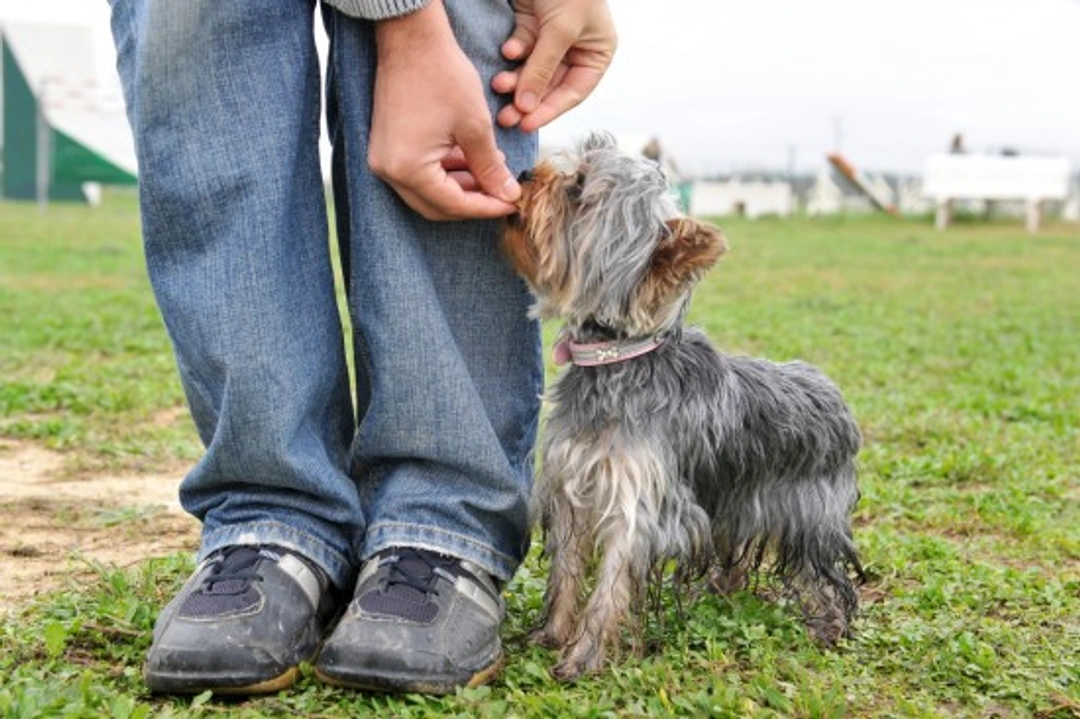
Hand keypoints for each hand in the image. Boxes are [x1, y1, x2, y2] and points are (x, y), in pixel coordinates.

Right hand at [370, 1, 520, 219]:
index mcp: (407, 168)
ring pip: (428, 191)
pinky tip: (472, 159)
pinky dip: (445, 172)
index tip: (513, 203)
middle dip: (473, 201)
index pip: (453, 205)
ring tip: (493, 170)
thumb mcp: (474, 126)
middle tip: (503, 192)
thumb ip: (490, 167)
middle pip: (437, 206)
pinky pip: (419, 172)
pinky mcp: (388, 146)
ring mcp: (383, 159)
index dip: (486, 207)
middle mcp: (388, 170)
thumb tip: (507, 195)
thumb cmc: (441, 74)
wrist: (411, 37)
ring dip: (461, 186)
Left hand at [492, 0, 616, 132]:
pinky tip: (506, 50)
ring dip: (515, 77)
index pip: (573, 92)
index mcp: (597, 53)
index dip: (549, 110)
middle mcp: (576, 48)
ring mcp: (553, 37)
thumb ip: (542, 68)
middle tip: (504, 118)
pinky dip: (513, 51)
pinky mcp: (532, 23)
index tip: (525, 124)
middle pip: (549, 85)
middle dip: (526, 98)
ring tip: (498, 83)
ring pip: (531, 69)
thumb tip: (526, 107)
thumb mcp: (560, 29)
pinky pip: (521, 47)